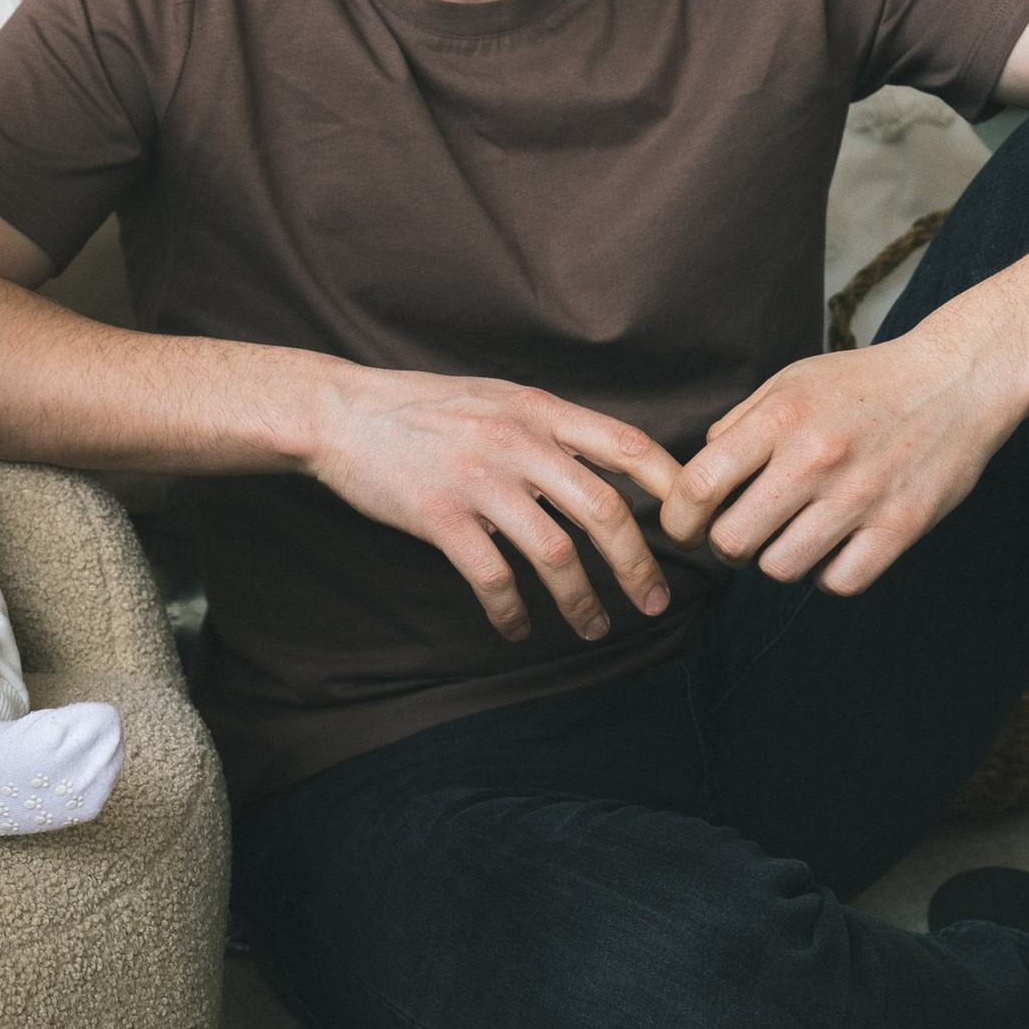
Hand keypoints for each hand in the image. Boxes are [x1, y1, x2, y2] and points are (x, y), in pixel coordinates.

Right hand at [303, 368, 678, 644]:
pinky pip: (493, 577)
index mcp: (539, 411)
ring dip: (583, 601)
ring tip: (594, 627)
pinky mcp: (440, 516)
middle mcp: (518, 443)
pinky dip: (512, 613)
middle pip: (604, 511)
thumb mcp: (496, 398)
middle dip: (638, 565)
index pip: (627, 445)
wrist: (339, 413)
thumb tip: (599, 465)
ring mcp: (479, 480)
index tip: (689, 527)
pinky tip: (516, 630)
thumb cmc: (418, 408)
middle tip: (654, 602)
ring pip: (556, 554)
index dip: (671, 487)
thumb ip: (546, 427)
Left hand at [660, 319, 1021, 593]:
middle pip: (733, 540)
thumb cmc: (863, 384)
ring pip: (781, 568)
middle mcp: (816, 458)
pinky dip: (828, 575)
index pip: (699, 487)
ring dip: (778, 560)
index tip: (686, 527)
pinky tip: (834, 549)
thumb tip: (694, 478)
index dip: (678, 520)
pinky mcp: (901, 526)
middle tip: (742, 533)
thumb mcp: (791, 383)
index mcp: (781, 418)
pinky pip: (839, 582)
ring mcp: (861, 496)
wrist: (957, 380)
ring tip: (794, 535)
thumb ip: (738, 426)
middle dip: (726, 546)